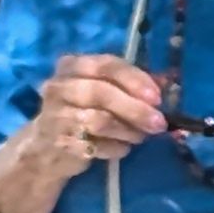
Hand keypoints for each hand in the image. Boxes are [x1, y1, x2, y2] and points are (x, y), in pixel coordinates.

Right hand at [0, 54, 167, 212]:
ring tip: (140, 136)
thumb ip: (131, 85)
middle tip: (159, 123)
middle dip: (136, 109)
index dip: (135, 80)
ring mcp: (55, 114)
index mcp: (72, 66)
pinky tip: (121, 147)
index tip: (157, 97)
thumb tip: (167, 83)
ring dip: (128, 131)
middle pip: (101, 93)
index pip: (106, 65)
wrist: (47, 147)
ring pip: (99, 120)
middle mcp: (58, 86)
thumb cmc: (85, 112)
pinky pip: (95, 145)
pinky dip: (116, 148)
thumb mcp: (105, 91)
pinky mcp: (58, 141)